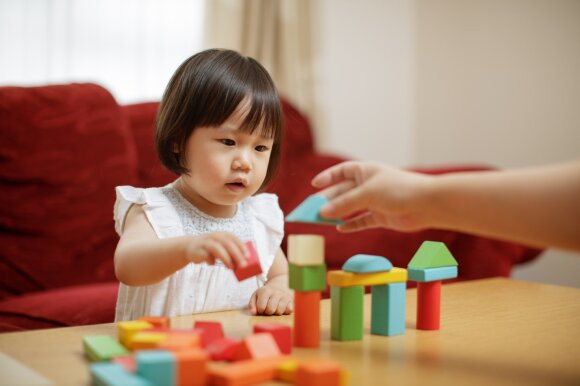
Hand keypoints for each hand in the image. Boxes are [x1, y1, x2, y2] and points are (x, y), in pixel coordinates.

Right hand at [184, 232, 248, 269]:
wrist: (189, 247)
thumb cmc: (210, 249)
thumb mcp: (221, 248)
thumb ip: (231, 253)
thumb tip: (243, 265)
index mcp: (222, 235)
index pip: (234, 238)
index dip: (241, 246)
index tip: (248, 256)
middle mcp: (214, 237)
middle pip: (227, 243)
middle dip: (236, 254)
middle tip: (243, 265)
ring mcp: (205, 243)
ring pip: (216, 248)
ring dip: (225, 257)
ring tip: (231, 267)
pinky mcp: (197, 250)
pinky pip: (205, 255)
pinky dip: (210, 260)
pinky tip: (212, 264)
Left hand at [248, 283, 292, 315]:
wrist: (280, 286)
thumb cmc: (265, 294)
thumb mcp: (256, 296)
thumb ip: (252, 305)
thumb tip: (253, 313)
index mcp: (265, 291)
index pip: (261, 307)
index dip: (260, 310)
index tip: (261, 307)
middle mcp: (276, 292)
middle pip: (270, 310)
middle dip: (268, 312)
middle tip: (268, 308)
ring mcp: (285, 296)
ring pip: (279, 312)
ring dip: (276, 313)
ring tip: (274, 308)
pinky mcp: (292, 300)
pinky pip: (289, 311)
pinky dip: (284, 312)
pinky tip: (281, 308)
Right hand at [311, 161, 432, 232]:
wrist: (426, 204)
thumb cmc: (398, 189)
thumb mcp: (367, 194)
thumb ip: (344, 203)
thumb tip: (323, 213)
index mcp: (366, 171)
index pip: (342, 171)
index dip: (328, 177)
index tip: (314, 185)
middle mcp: (369, 185)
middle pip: (343, 192)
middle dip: (328, 200)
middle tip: (311, 209)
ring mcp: (375, 201)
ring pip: (350, 207)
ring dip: (337, 213)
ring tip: (321, 220)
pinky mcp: (381, 216)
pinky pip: (361, 221)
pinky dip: (351, 225)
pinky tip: (340, 228)